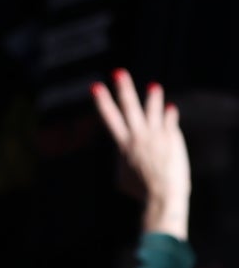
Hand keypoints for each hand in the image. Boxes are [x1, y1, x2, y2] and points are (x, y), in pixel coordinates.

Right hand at [92, 68, 190, 239]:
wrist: (161, 194)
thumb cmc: (139, 191)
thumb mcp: (123, 177)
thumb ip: (124, 162)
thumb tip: (126, 158)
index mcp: (123, 146)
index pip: (110, 118)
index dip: (102, 101)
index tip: (96, 86)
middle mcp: (138, 136)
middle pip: (129, 107)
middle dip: (123, 89)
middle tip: (118, 73)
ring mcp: (156, 136)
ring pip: (152, 110)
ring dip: (152, 98)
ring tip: (153, 87)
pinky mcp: (172, 138)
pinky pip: (170, 122)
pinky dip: (169, 115)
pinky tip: (170, 109)